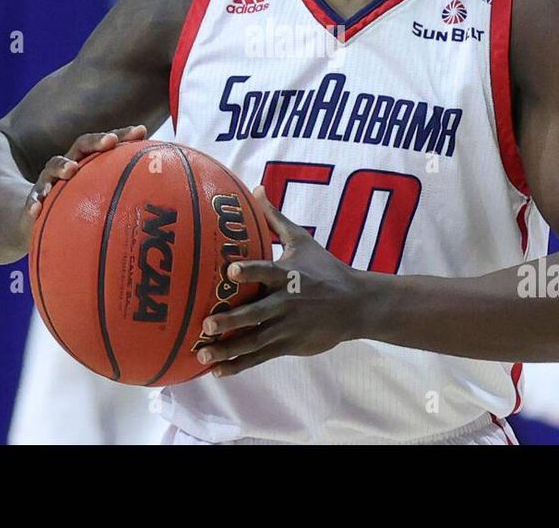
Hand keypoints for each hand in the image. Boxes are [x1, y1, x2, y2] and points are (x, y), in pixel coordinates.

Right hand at [18, 124, 147, 247]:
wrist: (42, 220)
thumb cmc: (81, 205)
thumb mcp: (101, 198)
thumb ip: (127, 191)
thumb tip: (163, 193)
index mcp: (89, 160)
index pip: (107, 142)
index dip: (124, 134)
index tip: (141, 131)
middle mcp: (70, 164)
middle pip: (82, 145)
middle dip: (96, 141)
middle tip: (109, 142)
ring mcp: (50, 179)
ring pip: (53, 167)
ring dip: (62, 166)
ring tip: (71, 171)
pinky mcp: (35, 199)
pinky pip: (33, 199)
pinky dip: (34, 202)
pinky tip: (36, 211)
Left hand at [195, 186, 366, 377]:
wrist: (356, 305)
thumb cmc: (325, 269)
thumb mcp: (302, 241)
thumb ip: (275, 219)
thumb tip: (256, 189)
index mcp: (288, 275)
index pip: (267, 272)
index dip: (249, 271)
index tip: (230, 271)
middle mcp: (285, 302)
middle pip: (256, 313)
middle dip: (231, 321)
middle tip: (206, 324)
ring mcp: (286, 327)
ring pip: (253, 341)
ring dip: (227, 349)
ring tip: (202, 354)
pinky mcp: (288, 345)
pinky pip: (259, 356)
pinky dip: (238, 364)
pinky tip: (217, 370)